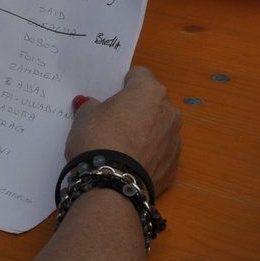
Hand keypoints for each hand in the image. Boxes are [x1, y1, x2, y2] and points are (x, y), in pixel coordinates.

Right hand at [66, 67, 181, 194]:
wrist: (111, 185)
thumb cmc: (98, 141)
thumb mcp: (84, 117)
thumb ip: (91, 106)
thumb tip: (92, 106)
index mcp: (149, 91)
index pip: (139, 75)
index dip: (124, 83)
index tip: (112, 93)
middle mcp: (169, 112)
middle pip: (152, 102)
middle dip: (136, 109)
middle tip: (114, 121)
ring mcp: (174, 140)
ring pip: (159, 128)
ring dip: (145, 132)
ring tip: (122, 146)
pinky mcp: (174, 165)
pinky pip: (160, 153)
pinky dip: (148, 155)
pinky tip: (130, 164)